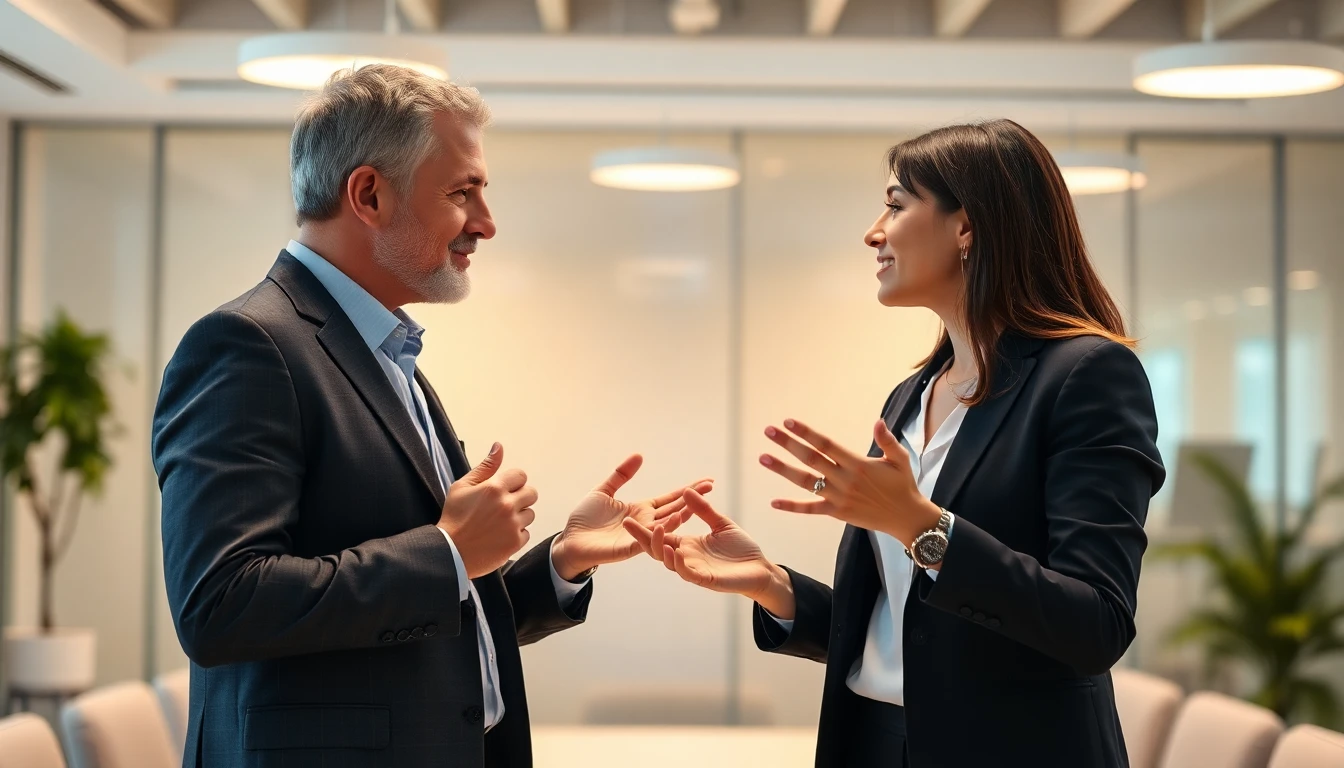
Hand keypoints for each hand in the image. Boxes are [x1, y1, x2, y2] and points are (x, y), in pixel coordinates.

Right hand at [438, 443, 537, 578]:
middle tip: (504, 506)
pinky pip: (526, 533)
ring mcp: (513, 524)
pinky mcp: (515, 542)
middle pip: (531, 493)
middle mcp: (507, 505)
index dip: (512, 482)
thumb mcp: (462, 487)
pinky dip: (516, 535)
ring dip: (519, 517)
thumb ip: (485, 467)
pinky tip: (499, 536)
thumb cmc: (454, 518)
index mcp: (494, 488)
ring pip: (530, 514)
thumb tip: (499, 446)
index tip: (503, 490)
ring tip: (499, 523)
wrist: (450, 552)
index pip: (521, 475)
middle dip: (520, 497)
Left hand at [550, 454, 713, 580]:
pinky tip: (673, 521)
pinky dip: (662, 531)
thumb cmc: (585, 519)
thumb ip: (621, 474)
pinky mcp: (629, 547)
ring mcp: (639, 535)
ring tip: (695, 504)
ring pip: (666, 525)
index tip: (707, 481)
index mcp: (641, 509)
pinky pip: (650, 539)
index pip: (669, 498)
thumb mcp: (603, 490)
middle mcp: (645, 522)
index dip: (687, 490)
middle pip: (673, 509)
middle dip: (692, 499)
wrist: (569, 541)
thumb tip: (639, 455)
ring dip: (681, 515)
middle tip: (710, 487)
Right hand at [622, 490, 794, 619]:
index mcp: (686, 544)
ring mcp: (693, 569)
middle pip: (656, 549)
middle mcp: (685, 558)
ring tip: (656, 531)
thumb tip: (688, 490)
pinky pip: (686, 573)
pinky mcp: (705, 579)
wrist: (760, 568)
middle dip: (641, 537)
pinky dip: (678, 562)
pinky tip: (672, 551)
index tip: (627, 516)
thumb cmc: (741, 548)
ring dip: (659, 547)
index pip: (660, 536)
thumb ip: (704, 509)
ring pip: (667, 562)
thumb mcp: (720, 523)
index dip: (644, 528)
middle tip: (628, 523)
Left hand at [759, 418, 941, 547]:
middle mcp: (844, 480)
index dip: (807, 433)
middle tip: (769, 431)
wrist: (907, 518)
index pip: (826, 444)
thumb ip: (887, 440)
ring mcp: (838, 497)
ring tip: (763, 457)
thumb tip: (878, 422)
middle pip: (810, 458)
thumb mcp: (900, 459)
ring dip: (783, 469)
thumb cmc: (903, 486)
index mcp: (857, 464)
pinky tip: (774, 502)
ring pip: (805, 482)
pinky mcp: (836, 513)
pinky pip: (811, 509)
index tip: (789, 422)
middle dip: (788, 444)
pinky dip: (792, 506)